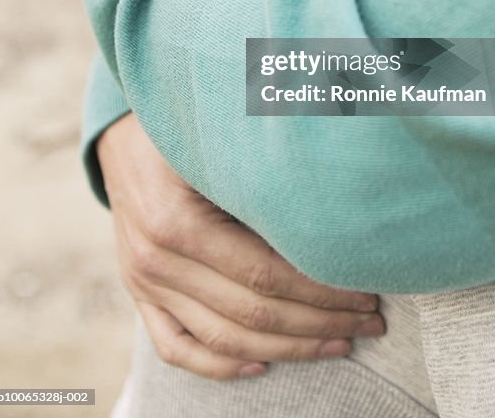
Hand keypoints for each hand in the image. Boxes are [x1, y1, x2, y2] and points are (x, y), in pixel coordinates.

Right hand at [97, 113, 383, 378]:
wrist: (124, 134)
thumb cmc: (187, 129)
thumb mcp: (220, 145)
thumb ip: (265, 181)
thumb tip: (338, 216)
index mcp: (177, 221)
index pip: (264, 274)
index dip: (321, 290)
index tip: (367, 291)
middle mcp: (156, 260)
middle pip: (251, 311)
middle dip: (320, 322)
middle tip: (370, 321)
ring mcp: (143, 283)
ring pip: (223, 338)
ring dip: (289, 347)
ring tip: (340, 342)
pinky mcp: (138, 294)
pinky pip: (176, 347)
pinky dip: (221, 364)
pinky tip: (264, 364)